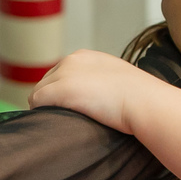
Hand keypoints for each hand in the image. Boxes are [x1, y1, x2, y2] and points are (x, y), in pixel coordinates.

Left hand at [29, 49, 156, 132]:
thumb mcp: (118, 80)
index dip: (61, 91)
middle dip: (51, 98)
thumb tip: (99, 100)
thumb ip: (103, 83)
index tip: (68, 107)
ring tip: (58, 123)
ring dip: (45, 107)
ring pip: (38, 92)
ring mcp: (64, 74)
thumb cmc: (139, 96)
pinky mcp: (60, 89)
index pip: (60, 73)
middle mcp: (71, 60)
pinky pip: (36, 100)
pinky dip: (41, 111)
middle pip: (46, 81)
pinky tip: (52, 123)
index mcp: (85, 56)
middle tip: (62, 117)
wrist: (143, 100)